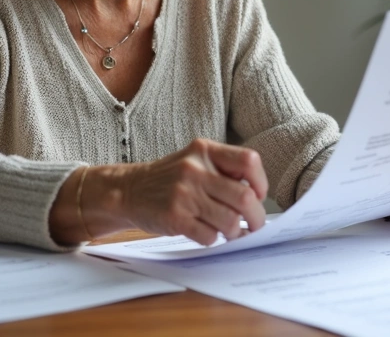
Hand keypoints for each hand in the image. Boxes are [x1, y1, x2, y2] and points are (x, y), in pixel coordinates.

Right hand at [122, 139, 268, 245]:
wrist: (128, 190)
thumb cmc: (169, 179)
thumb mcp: (195, 160)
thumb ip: (224, 170)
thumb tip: (257, 197)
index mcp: (205, 150)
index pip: (249, 161)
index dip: (261, 182)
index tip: (258, 195)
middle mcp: (195, 169)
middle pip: (245, 197)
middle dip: (256, 217)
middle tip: (255, 225)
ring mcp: (184, 194)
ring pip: (230, 221)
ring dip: (235, 232)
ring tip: (231, 232)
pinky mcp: (175, 218)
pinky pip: (209, 236)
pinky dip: (214, 239)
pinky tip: (208, 233)